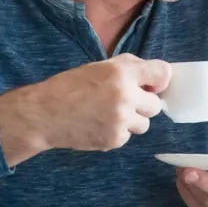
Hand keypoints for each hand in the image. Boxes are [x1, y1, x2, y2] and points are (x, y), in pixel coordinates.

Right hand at [0, 54, 170, 165]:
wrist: (45, 113)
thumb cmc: (70, 87)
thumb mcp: (100, 67)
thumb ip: (129, 69)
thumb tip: (156, 79)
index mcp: (122, 72)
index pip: (163, 73)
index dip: (159, 80)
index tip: (151, 85)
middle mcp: (125, 95)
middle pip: (156, 105)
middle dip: (143, 104)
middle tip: (123, 102)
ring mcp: (121, 120)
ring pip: (145, 124)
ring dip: (132, 120)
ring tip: (109, 114)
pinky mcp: (115, 139)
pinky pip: (128, 136)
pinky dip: (117, 132)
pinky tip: (99, 124)